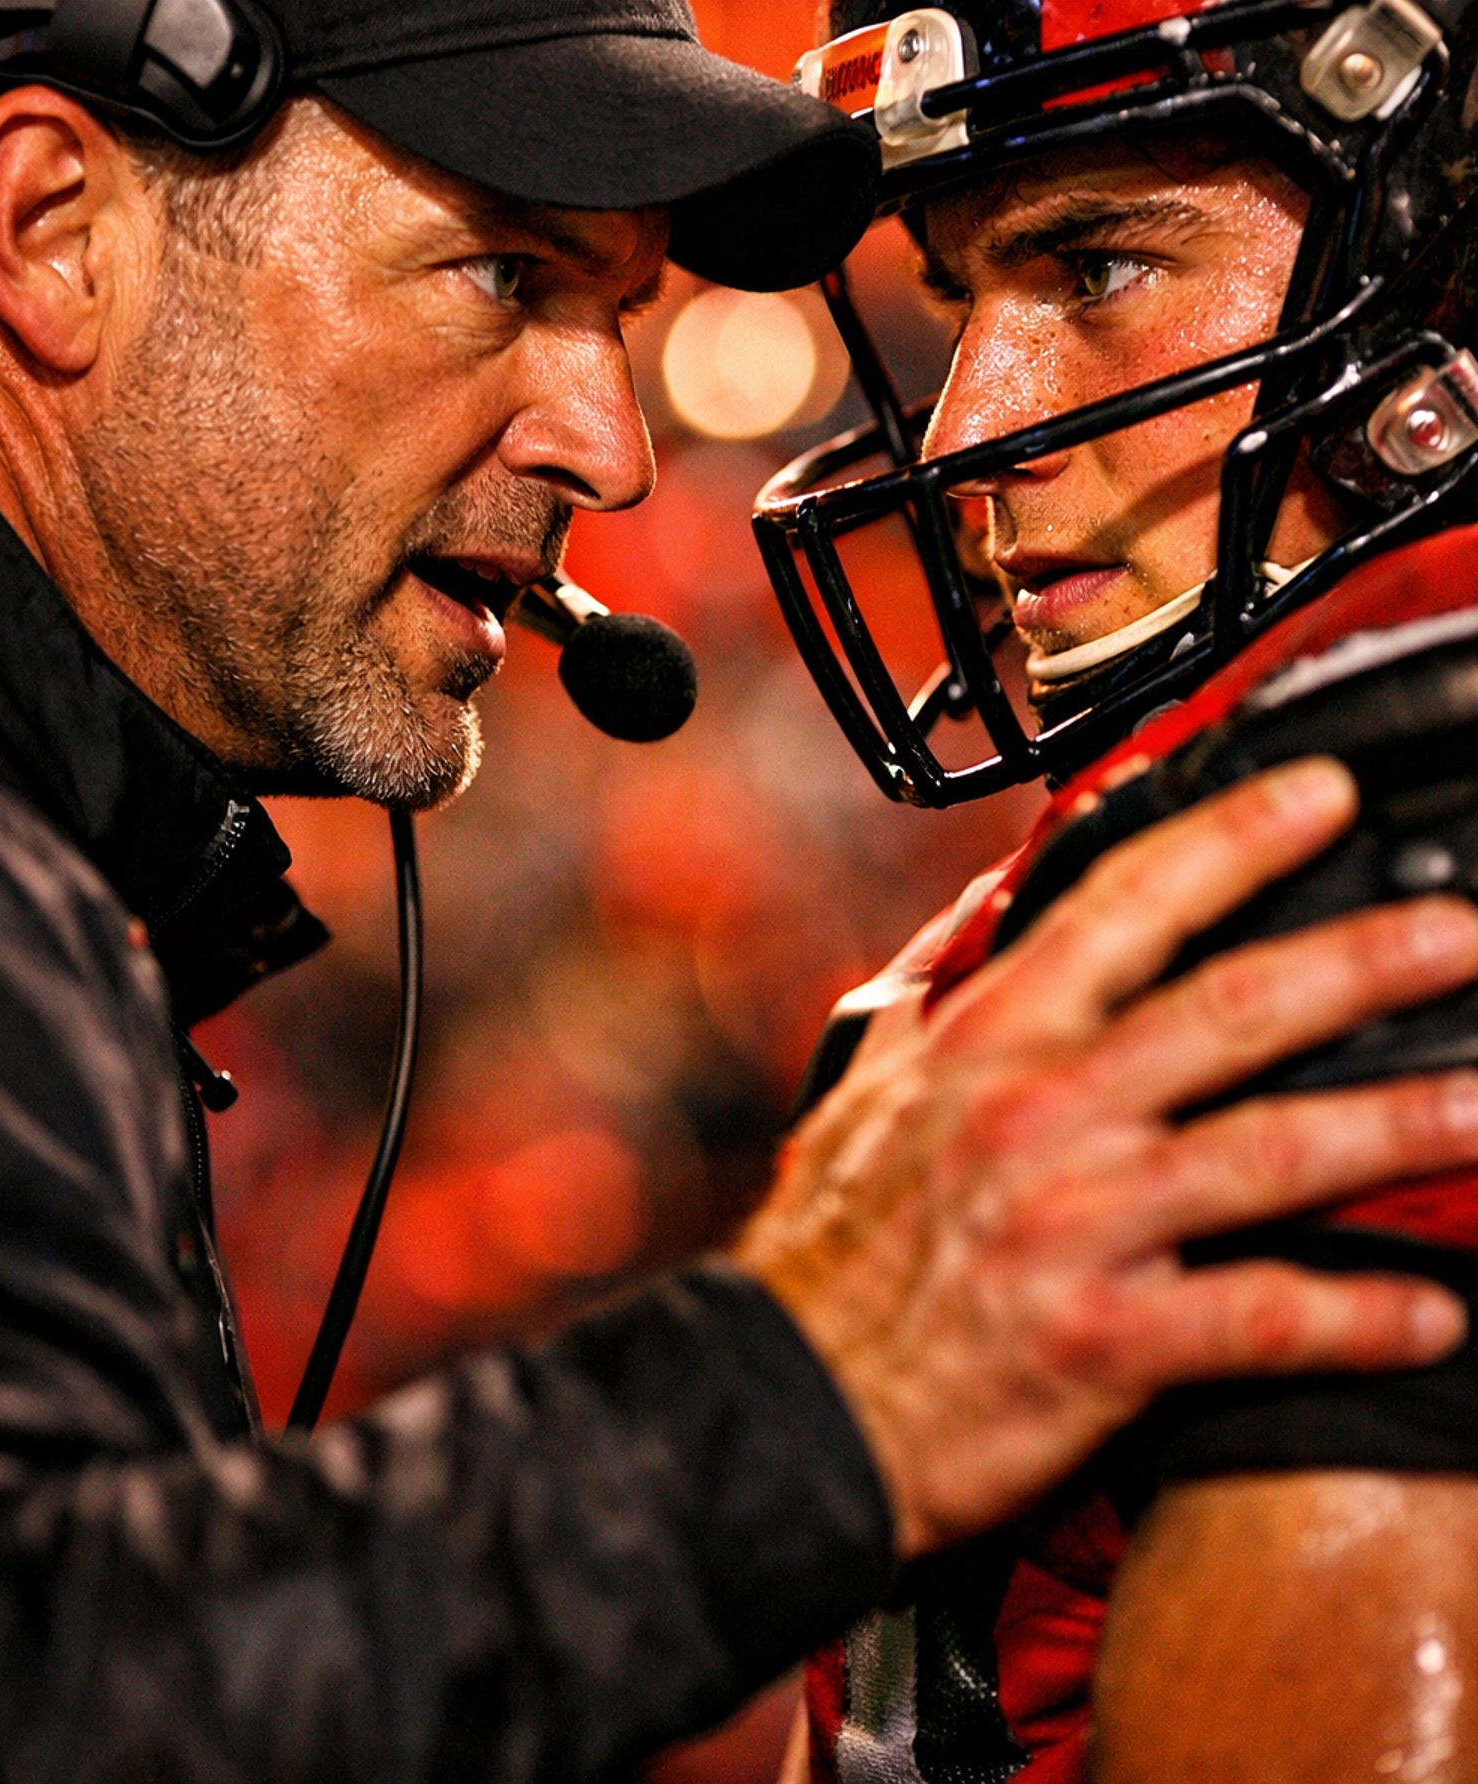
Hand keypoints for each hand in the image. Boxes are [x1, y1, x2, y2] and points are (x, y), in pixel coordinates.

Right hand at [734, 758, 1477, 1557]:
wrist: (788, 1405)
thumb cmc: (835, 1244)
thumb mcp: (870, 1072)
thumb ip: (949, 967)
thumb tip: (1008, 885)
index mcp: (989, 1039)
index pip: (1124, 905)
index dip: (1231, 840)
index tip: (1324, 794)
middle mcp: (1039, 1112)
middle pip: (1226, 1011)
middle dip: (1358, 963)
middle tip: (1460, 933)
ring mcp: (1074, 1224)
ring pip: (1264, 1154)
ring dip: (1396, 1126)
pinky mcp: (1100, 1345)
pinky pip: (1253, 1318)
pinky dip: (1353, 1314)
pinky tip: (1436, 1311)